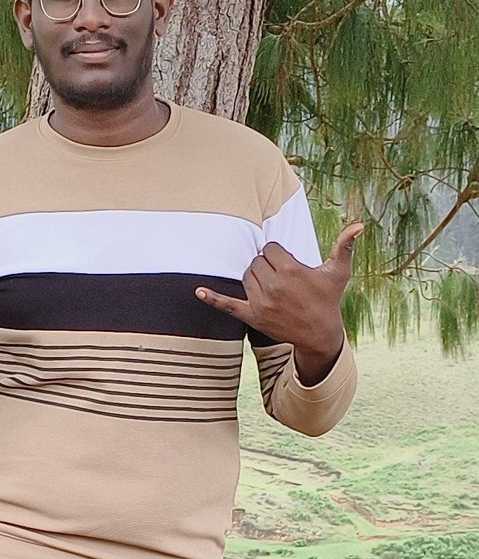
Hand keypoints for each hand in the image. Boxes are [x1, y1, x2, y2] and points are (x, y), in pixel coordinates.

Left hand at [196, 223, 362, 382]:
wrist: (320, 333)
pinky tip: (199, 292)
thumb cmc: (329, 298)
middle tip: (282, 277)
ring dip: (255, 277)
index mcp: (290, 270)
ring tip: (272, 285)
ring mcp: (261, 302)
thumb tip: (360, 225)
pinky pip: (228, 305)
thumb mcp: (338, 272)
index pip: (270, 248)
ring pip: (246, 276)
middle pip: (256, 261)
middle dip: (267, 265)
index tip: (290, 266)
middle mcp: (273, 286)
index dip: (279, 254)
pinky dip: (213, 299)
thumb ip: (345, 246)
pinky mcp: (252, 316)